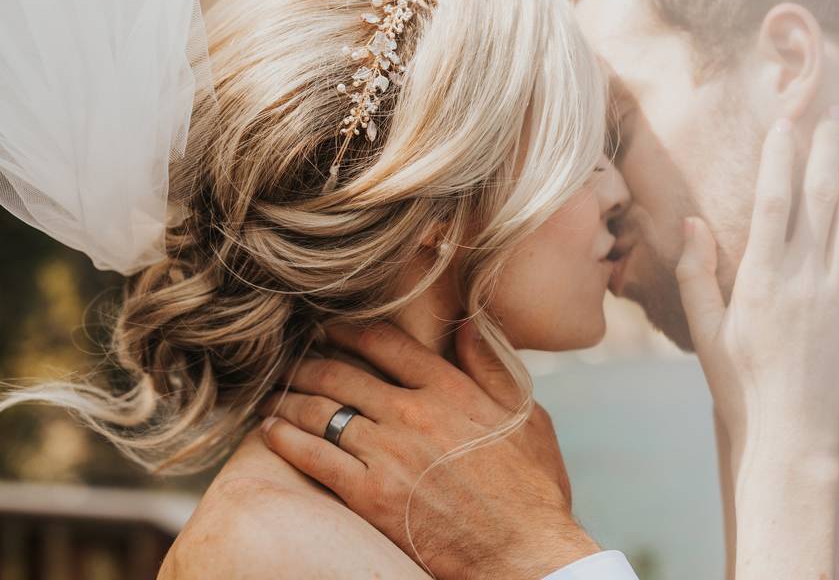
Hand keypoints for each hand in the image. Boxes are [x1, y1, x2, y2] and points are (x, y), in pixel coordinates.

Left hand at [259, 323, 597, 579]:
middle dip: (307, 362)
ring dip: (288, 397)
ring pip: (321, 411)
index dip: (346, 330)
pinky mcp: (371, 495)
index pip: (384, 343)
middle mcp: (413, 412)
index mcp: (449, 389)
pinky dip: (285, 440)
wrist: (524, 552)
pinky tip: (270, 431)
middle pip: (342, 373)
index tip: (326, 327)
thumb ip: (491, 366)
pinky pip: (314, 457)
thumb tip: (466, 323)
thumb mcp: (526, 415)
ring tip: (272, 393)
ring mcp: (389, 453)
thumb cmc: (531, 486)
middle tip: (287, 359)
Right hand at [676, 112, 838, 578]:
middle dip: (823, 149)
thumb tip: (691, 222)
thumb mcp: (705, 331)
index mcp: (760, 280)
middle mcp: (803, 278)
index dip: (780, 158)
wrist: (794, 429)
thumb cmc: (741, 382)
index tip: (784, 123)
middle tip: (828, 112)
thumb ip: (696, 273)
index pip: (774, 202)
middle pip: (818, 197)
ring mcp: (837, 289)